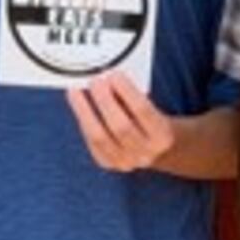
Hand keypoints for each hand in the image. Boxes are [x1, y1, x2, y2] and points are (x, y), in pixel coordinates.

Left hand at [65, 72, 179, 172]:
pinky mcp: (109, 164)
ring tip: (76, 92)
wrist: (162, 152)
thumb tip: (109, 79)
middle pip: (120, 126)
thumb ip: (135, 97)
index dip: (127, 92)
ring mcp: (126, 162)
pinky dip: (83, 122)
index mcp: (163, 137)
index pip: (143, 112)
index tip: (114, 75)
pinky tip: (79, 107)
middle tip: (95, 81)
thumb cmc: (156, 122)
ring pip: (100, 137)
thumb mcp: (156, 109)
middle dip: (105, 101)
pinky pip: (92, 143)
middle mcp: (145, 153)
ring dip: (85, 111)